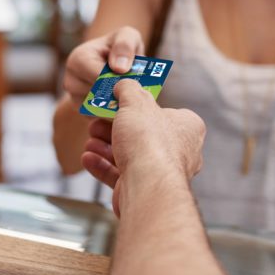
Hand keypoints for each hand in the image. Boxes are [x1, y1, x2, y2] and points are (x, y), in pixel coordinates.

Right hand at [62, 27, 143, 105]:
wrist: (116, 63)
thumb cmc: (121, 47)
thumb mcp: (127, 36)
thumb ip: (125, 45)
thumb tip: (119, 68)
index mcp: (78, 60)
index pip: (97, 77)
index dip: (117, 80)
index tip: (131, 79)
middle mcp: (71, 81)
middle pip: (96, 96)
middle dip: (117, 93)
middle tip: (134, 89)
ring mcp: (75, 99)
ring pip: (98, 110)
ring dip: (116, 104)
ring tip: (128, 94)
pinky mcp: (84, 113)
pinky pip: (100, 119)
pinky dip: (113, 113)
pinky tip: (123, 102)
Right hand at [81, 79, 205, 215]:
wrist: (146, 186)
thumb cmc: (149, 142)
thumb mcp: (136, 102)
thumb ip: (128, 89)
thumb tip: (123, 84)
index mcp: (187, 128)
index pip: (165, 113)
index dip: (139, 108)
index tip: (117, 104)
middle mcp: (180, 152)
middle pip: (142, 135)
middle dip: (114, 129)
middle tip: (96, 122)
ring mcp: (161, 174)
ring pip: (130, 156)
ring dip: (105, 148)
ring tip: (90, 140)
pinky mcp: (144, 190)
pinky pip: (120, 176)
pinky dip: (103, 166)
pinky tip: (88, 158)